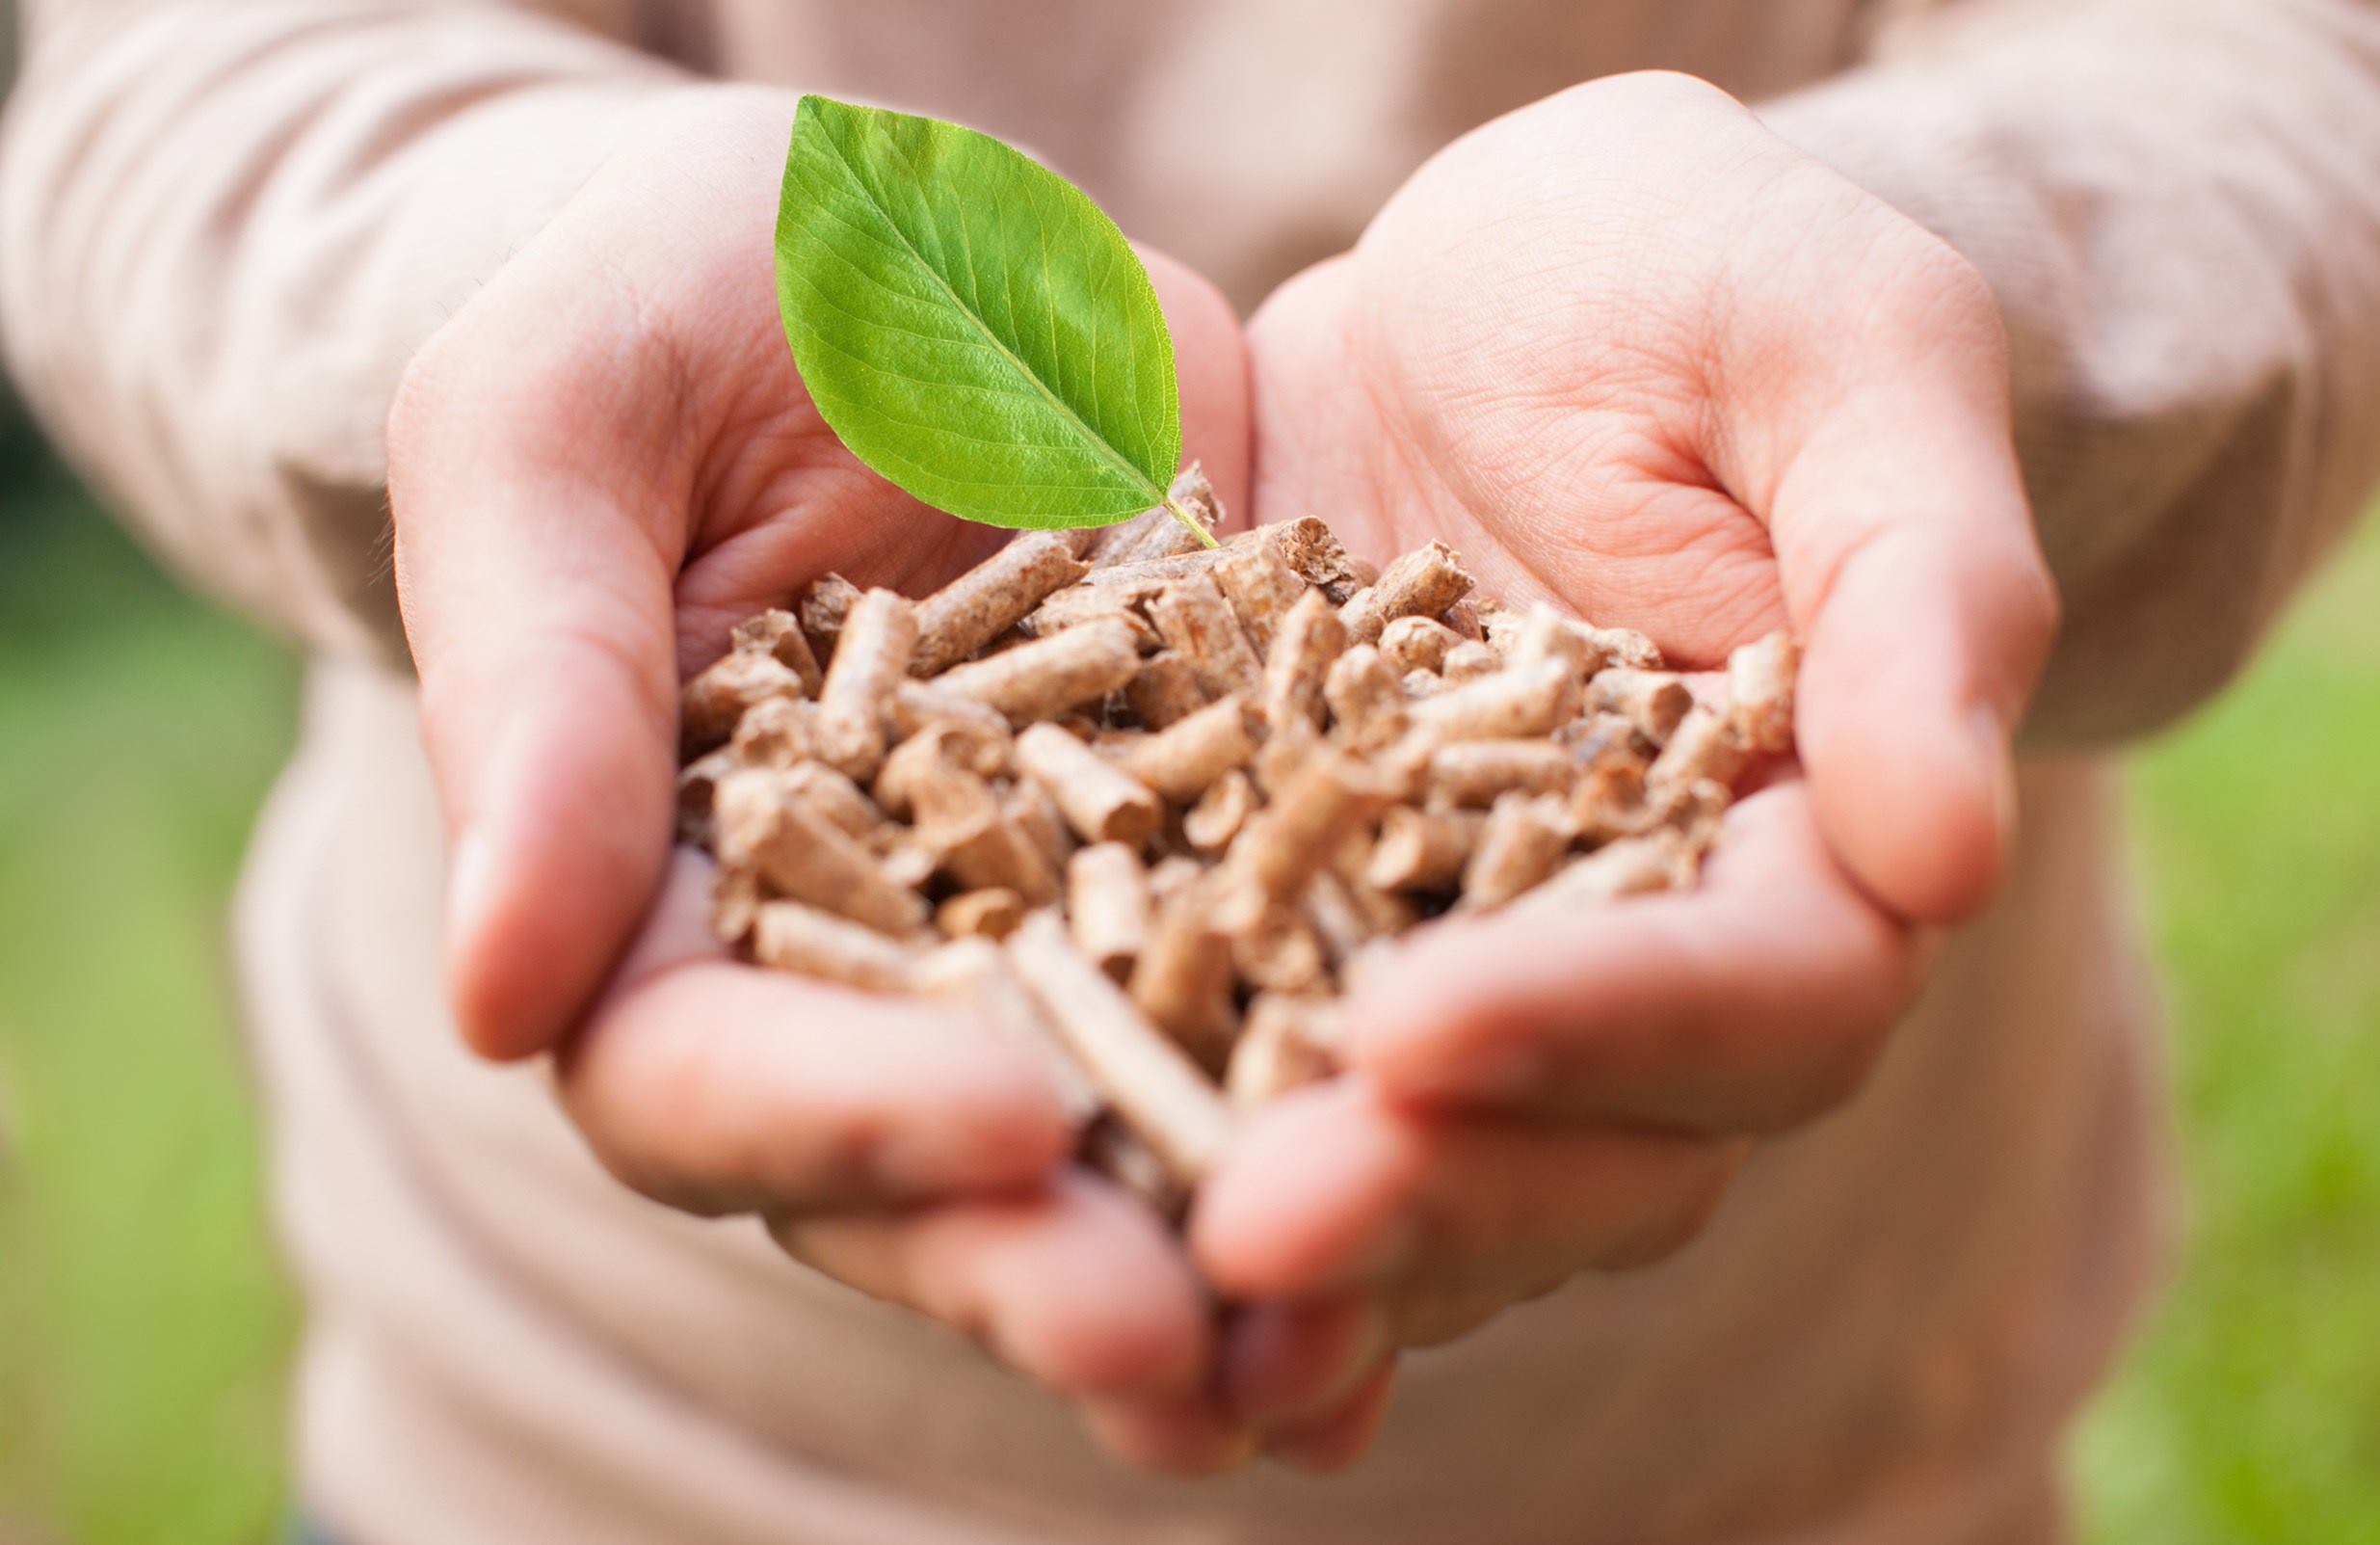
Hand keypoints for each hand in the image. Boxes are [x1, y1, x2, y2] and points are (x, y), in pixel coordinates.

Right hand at [386, 88, 1331, 1470]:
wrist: (915, 241)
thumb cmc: (685, 299)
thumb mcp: (566, 422)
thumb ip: (535, 686)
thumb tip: (494, 994)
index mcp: (663, 888)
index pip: (698, 1071)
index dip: (834, 1127)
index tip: (997, 1135)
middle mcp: (866, 960)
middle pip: (929, 1171)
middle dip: (1047, 1265)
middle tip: (1185, 1352)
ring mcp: (1059, 927)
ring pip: (1128, 1136)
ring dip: (1227, 1257)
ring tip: (1338, 1362)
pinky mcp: (1228, 854)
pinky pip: (1294, 1003)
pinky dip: (1368, 1113)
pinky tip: (1477, 1203)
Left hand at [1195, 73, 2057, 1364]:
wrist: (1496, 285)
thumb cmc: (1703, 276)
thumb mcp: (1841, 353)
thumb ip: (1921, 583)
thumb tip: (1952, 859)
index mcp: (1808, 841)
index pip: (1760, 995)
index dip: (1601, 1029)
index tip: (1421, 1035)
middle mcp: (1640, 953)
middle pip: (1583, 1146)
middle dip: (1425, 1192)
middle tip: (1254, 1229)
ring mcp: (1462, 965)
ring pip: (1421, 1163)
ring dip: (1301, 1242)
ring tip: (1154, 1300)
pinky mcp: (1297, 934)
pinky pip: (1259, 1082)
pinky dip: (1190, 1179)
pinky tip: (1081, 1265)